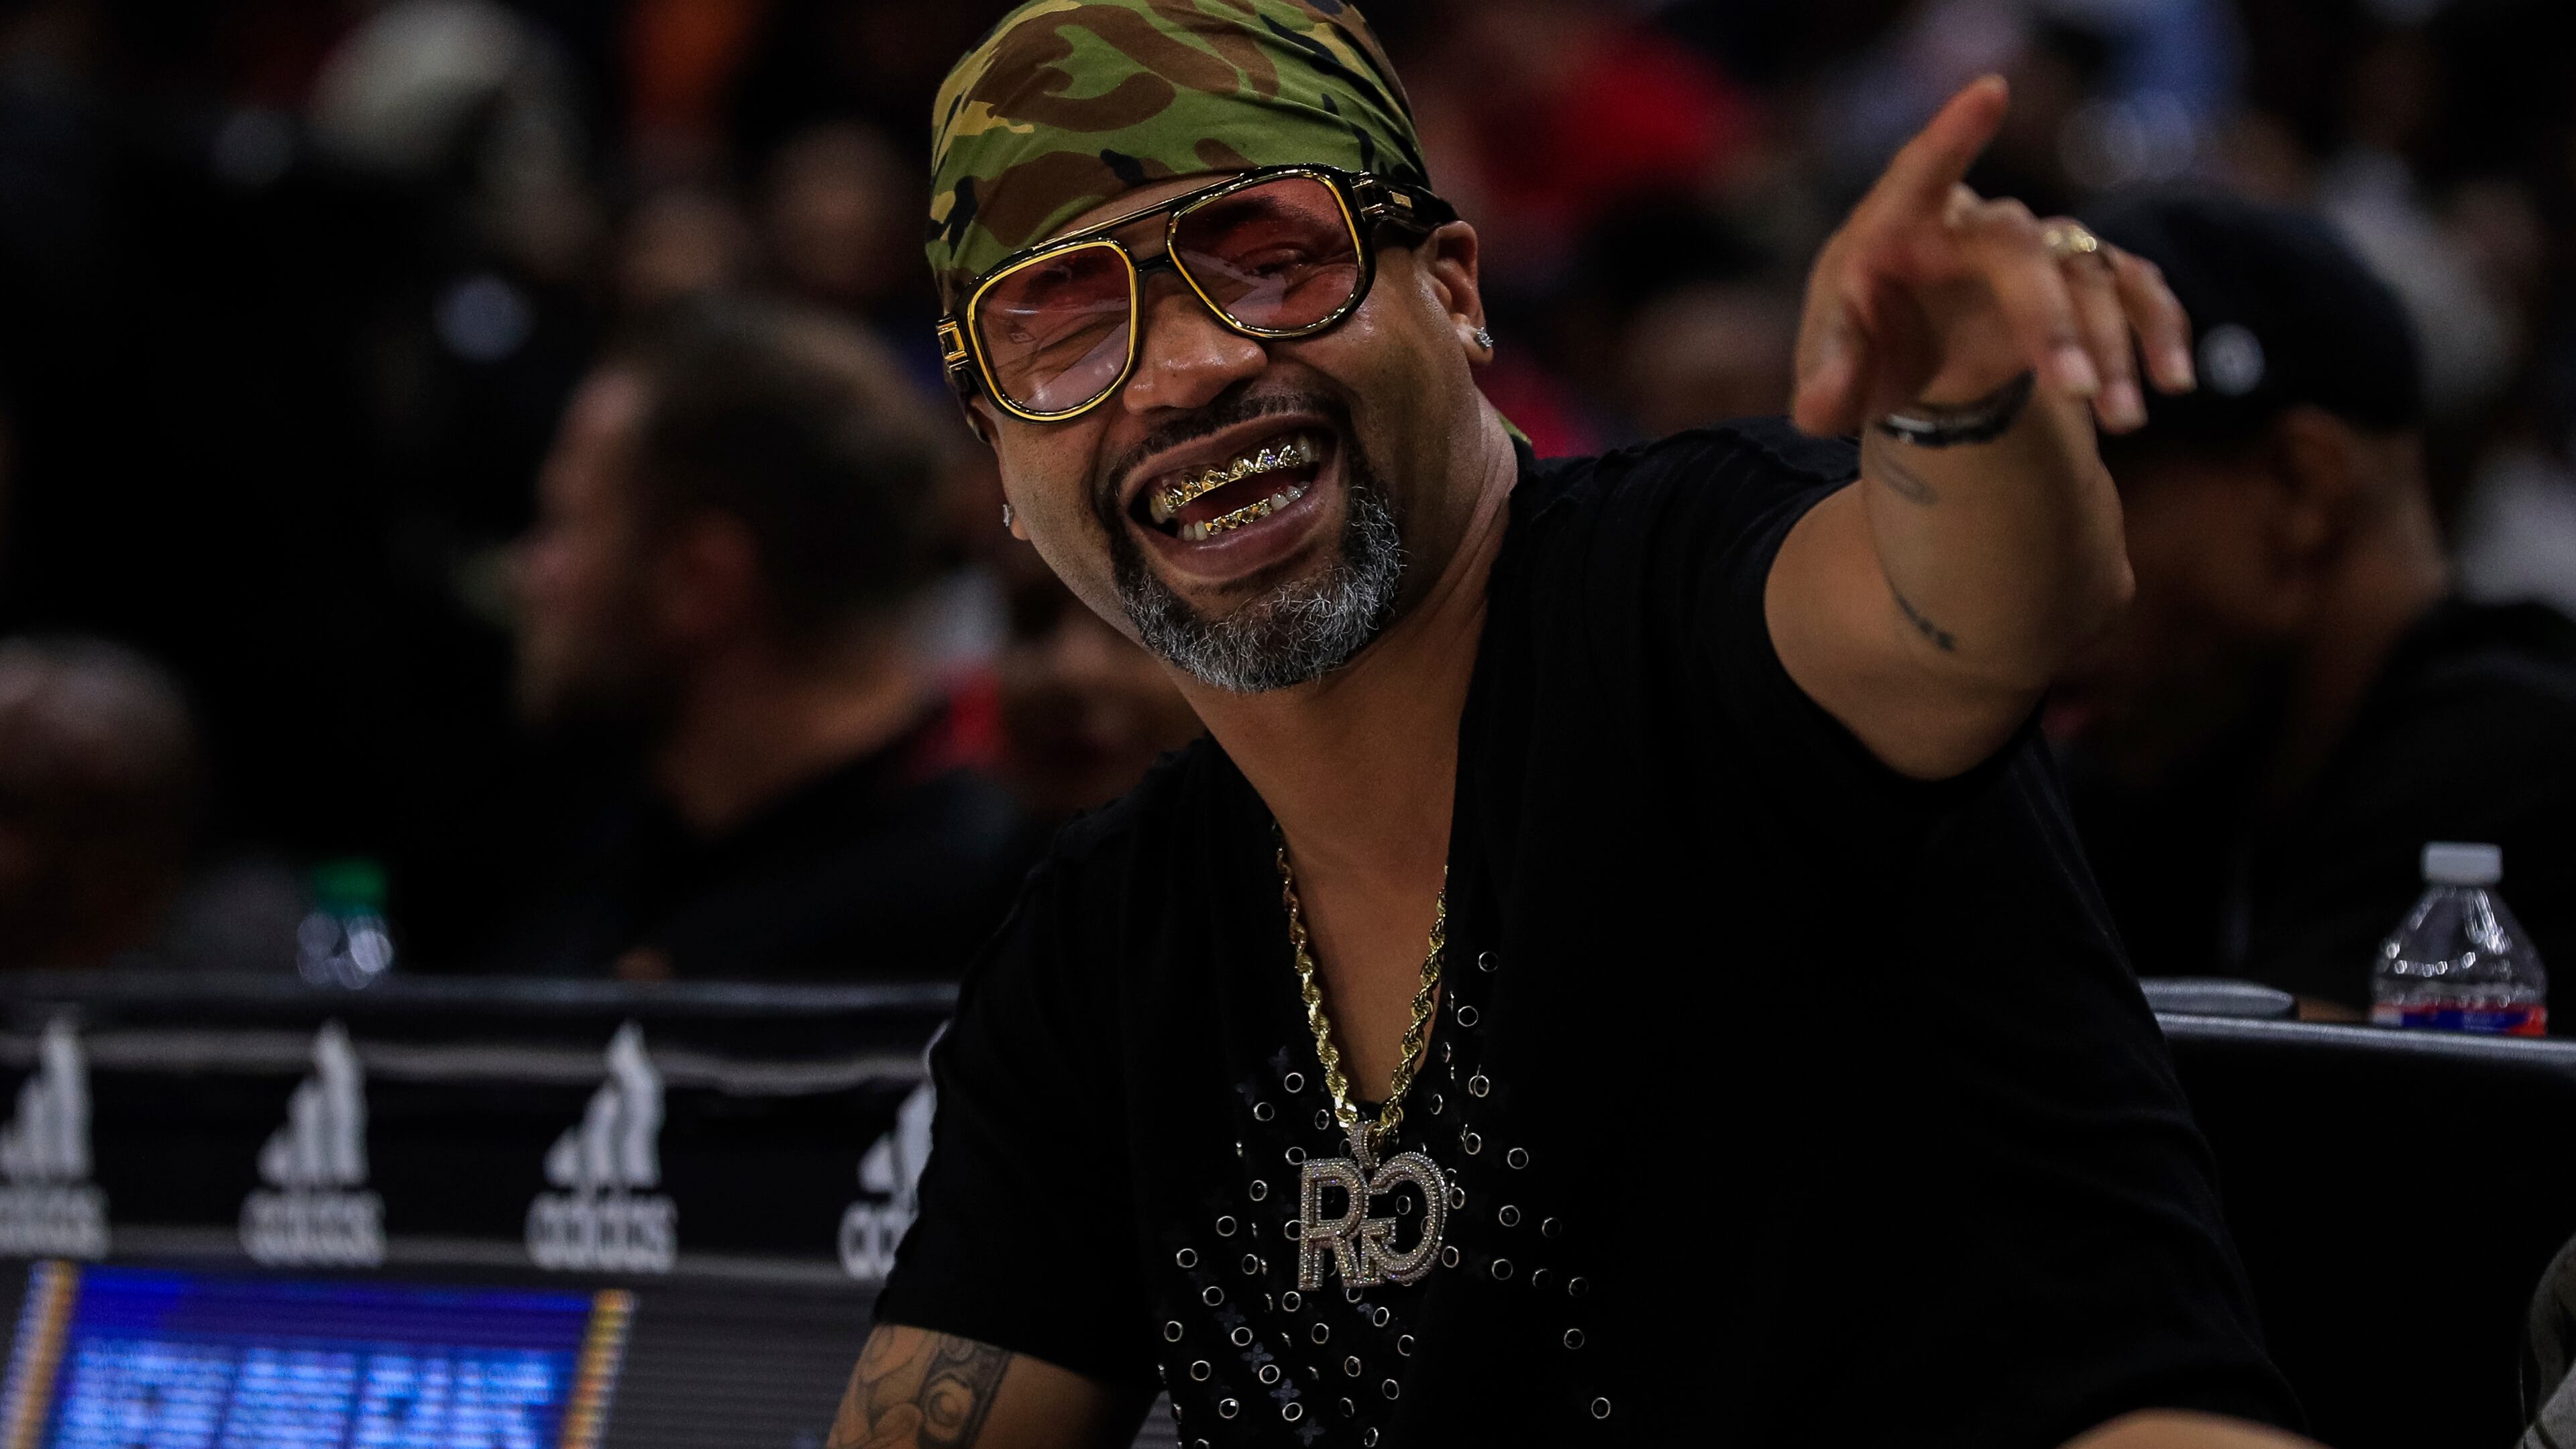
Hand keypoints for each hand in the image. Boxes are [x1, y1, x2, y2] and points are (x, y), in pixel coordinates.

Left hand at [1790, 75, 2195, 436]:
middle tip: (2074, 392)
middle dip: (2051, 320)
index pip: (1922, 171)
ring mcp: (2032, 251)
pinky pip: (2131, 291)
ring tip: (2123, 421)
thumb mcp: (1829, 379)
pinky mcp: (2076, 282)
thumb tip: (1821, 404)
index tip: (1990, 92)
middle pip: (2020, 249)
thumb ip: (1822, 387)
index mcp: (1897, 230)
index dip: (1953, 135)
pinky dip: (2157, 331)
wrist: (1911, 361)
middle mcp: (1973, 228)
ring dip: (2112, 346)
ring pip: (2086, 275)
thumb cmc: (1861, 351)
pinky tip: (2172, 382)